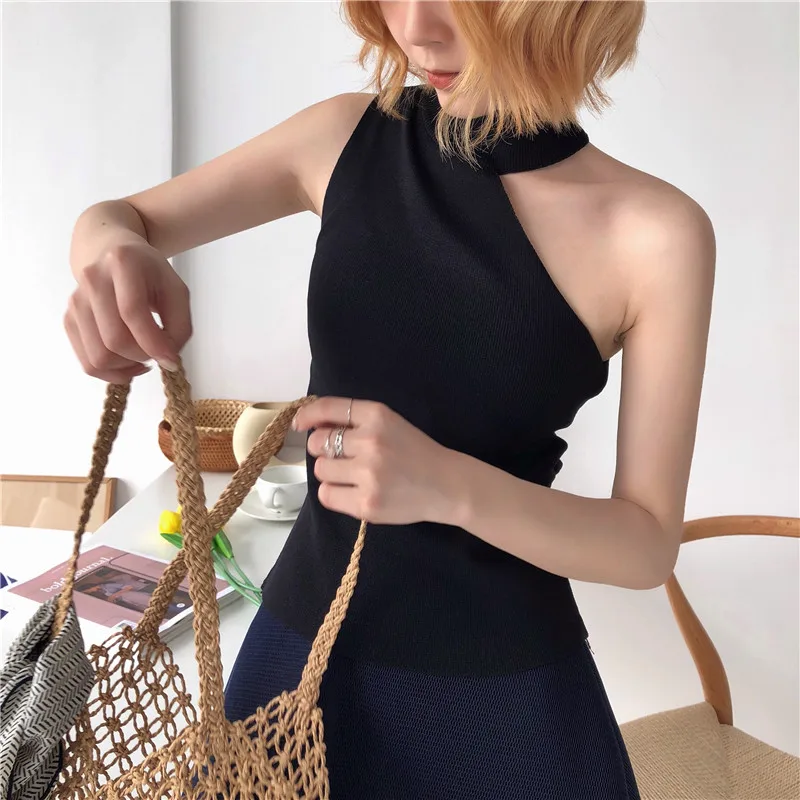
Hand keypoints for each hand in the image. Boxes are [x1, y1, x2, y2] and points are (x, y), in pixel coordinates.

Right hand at [64, 240, 191, 382]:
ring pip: (98, 356)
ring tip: (142, 357)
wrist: (112, 253)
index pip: (132, 312)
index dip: (153, 343)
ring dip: (127, 367)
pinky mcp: (69, 319)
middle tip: (157, 353)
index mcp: (123, 263)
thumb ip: (180, 327)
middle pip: (114, 339)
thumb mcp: (177, 292)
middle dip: (142, 356)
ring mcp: (76, 300)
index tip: (171, 360)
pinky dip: (111, 372)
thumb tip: (168, 362)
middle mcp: (92, 279)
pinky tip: (128, 362)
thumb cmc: (151, 275)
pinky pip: (87, 362)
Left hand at [293, 397, 458, 524]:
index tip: (299, 423)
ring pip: (321, 470)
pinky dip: (334, 494)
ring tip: (353, 476)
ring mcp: (369, 474)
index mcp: (378, 415)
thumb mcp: (390, 423)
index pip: (329, 408)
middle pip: (318, 442)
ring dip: (331, 473)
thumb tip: (310, 425)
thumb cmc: (414, 453)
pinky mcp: (367, 504)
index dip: (307, 415)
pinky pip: (326, 495)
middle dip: (324, 450)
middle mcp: (372, 441)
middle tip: (344, 458)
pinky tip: (353, 491)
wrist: (446, 485)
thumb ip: (355, 421)